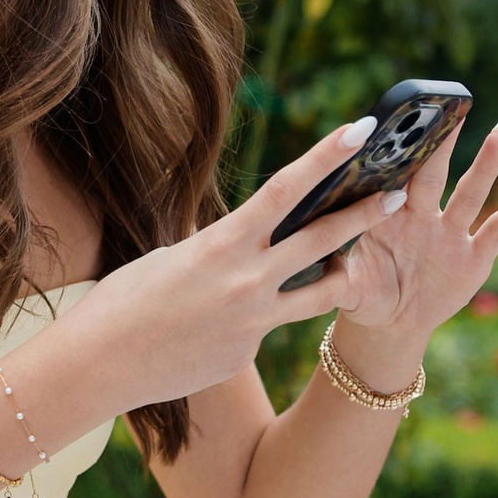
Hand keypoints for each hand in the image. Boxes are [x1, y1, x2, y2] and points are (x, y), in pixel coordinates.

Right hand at [88, 119, 497, 408]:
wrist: (100, 365)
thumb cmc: (123, 302)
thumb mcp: (170, 258)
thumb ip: (217, 249)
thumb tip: (242, 246)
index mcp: (221, 244)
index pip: (285, 190)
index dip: (325, 158)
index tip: (358, 131)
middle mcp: (246, 280)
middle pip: (322, 240)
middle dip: (364, 214)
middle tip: (397, 195)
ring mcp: (252, 321)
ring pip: (318, 292)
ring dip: (342, 271)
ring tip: (359, 260)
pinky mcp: (247, 352)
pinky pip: (265, 327)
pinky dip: (252, 319)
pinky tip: (213, 329)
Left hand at [323, 116, 497, 385]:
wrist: (390, 325)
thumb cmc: (364, 295)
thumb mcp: (345, 285)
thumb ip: (336, 272)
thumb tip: (316, 256)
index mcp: (389, 216)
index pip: (395, 177)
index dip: (401, 153)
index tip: (405, 122)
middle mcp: (423, 218)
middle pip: (436, 173)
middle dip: (445, 141)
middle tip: (456, 104)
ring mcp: (450, 235)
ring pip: (471, 193)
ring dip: (488, 162)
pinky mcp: (474, 257)